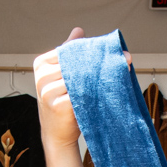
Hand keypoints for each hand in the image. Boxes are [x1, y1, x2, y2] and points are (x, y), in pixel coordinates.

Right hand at [34, 28, 132, 149]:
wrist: (56, 136)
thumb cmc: (63, 104)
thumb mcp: (63, 76)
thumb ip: (69, 54)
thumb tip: (78, 30)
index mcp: (41, 64)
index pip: (70, 49)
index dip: (92, 49)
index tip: (113, 49)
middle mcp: (42, 76)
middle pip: (77, 62)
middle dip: (101, 61)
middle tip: (125, 58)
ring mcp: (48, 91)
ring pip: (82, 77)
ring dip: (102, 76)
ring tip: (120, 74)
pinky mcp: (58, 106)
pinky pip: (84, 93)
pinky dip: (99, 91)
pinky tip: (111, 90)